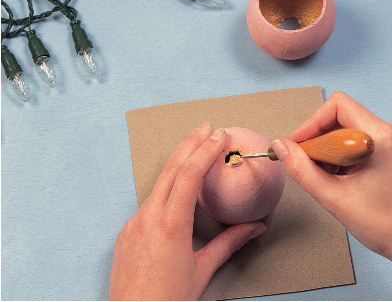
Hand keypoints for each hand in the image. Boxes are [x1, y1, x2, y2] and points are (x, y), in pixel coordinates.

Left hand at [109, 122, 266, 300]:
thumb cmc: (167, 299)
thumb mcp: (203, 270)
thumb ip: (230, 243)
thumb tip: (254, 227)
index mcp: (170, 226)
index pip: (188, 176)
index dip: (204, 152)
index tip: (217, 136)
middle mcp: (148, 218)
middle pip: (170, 169)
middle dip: (190, 144)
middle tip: (206, 128)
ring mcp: (134, 222)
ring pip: (158, 183)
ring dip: (177, 162)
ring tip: (194, 149)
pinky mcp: (128, 230)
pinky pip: (149, 201)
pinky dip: (166, 187)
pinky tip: (176, 187)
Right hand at [271, 91, 391, 259]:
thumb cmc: (385, 224)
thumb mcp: (334, 197)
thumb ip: (302, 170)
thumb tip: (282, 148)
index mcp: (378, 140)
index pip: (338, 106)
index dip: (312, 122)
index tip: (298, 143)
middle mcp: (384, 137)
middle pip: (337, 117)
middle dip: (315, 139)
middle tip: (305, 161)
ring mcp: (382, 145)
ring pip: (341, 131)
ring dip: (323, 150)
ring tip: (322, 175)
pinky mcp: (378, 154)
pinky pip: (348, 144)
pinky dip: (333, 157)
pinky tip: (332, 177)